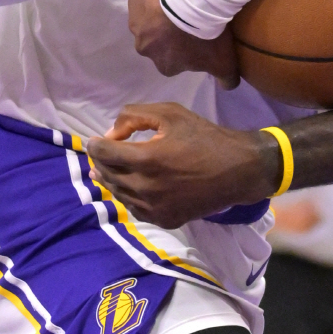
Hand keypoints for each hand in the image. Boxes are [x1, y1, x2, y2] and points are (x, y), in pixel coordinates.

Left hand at [87, 102, 282, 227]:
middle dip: (100, 162)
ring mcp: (155, 208)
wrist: (238, 171)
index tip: (95, 141)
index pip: (102, 153)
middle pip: (107, 174)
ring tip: (110, 170)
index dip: (94, 145)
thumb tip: (110, 134)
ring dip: (112, 180)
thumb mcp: (170, 113)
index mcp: (145, 159)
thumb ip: (133, 117)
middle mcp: (145, 187)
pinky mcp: (165, 220)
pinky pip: (135, 209)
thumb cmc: (205, 138)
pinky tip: (132, 187)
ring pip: (119, 194)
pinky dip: (129, 197)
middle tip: (102, 155)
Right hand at [128, 0, 239, 81]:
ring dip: (160, 13)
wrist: (194, 2)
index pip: (174, 61)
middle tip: (189, 19)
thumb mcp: (223, 63)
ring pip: (149, 19)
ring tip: (180, 3)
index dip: (185, 49)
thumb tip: (228, 86)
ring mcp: (136, 22)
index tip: (196, 37)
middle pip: (158, 40)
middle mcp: (143, 47)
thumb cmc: (205, 36)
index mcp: (163, 65)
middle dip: (169, 32)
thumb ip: (226, 79)